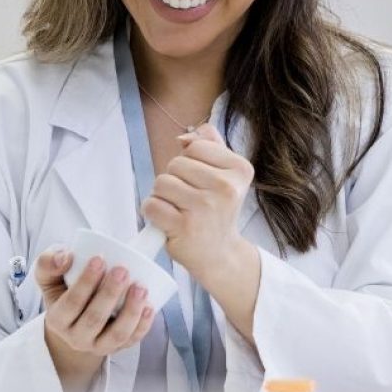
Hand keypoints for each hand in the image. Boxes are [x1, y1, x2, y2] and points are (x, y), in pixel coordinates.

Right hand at [34, 248, 155, 391]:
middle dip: (109, 294)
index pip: (71, 304)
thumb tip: (66, 257)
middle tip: (122, 270)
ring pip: (116, 334)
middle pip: (94, 320)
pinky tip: (150, 306)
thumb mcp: (50, 277)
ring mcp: (99, 345)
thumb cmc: (65, 290)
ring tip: (141, 287)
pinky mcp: (119, 346)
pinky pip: (133, 339)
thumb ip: (48, 262)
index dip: (85, 282)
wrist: (77, 320)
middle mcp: (77, 337)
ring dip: (130, 311)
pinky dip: (143, 324)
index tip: (99, 259)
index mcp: (58, 320)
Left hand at [141, 123, 253, 282]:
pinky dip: (152, 212)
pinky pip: (151, 204)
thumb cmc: (217, 210)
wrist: (219, 254)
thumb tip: (183, 137)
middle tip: (187, 198)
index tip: (201, 181)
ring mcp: (205, 207)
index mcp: (240, 169)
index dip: (190, 162)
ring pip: (161, 182)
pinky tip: (168, 221)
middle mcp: (227, 187)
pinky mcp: (184, 226)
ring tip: (178, 209)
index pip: (196, 146)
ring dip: (162, 196)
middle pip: (176, 163)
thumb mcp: (225, 174)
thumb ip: (210, 145)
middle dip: (174, 179)